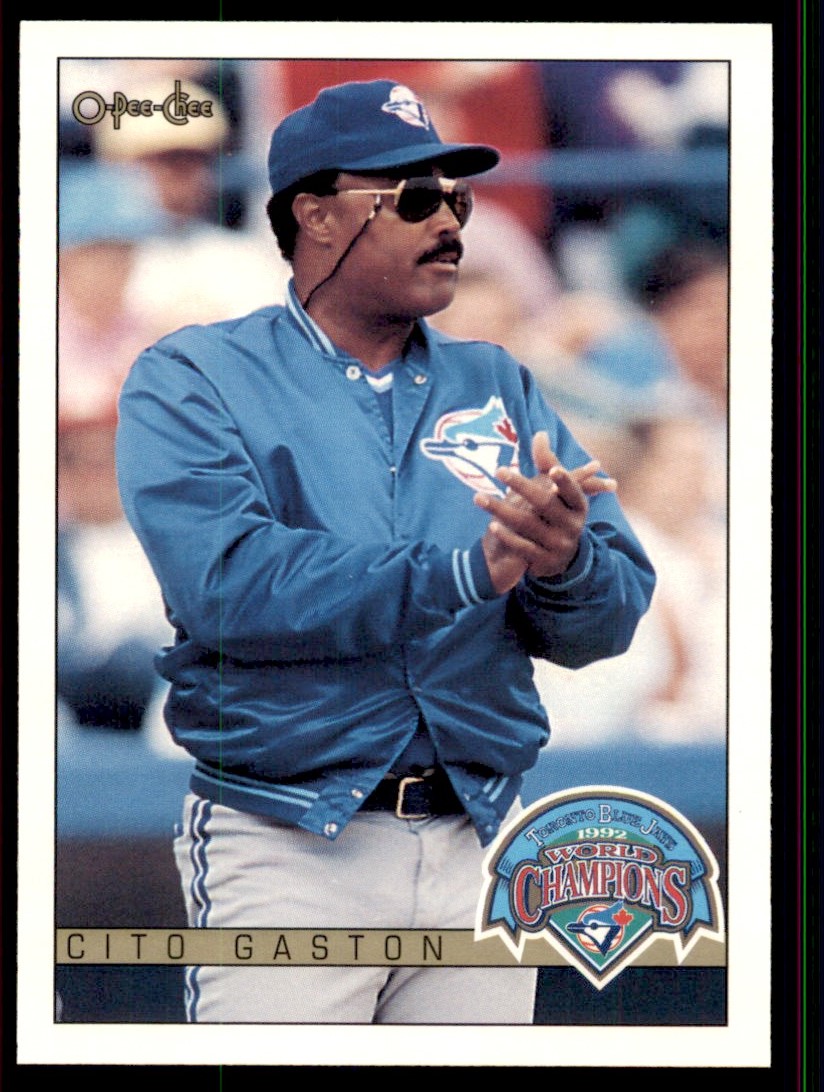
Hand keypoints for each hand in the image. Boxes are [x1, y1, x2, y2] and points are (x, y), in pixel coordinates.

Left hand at [476, 432, 615, 593]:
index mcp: (578, 507)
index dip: (565, 481)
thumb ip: (548, 464)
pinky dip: (508, 536)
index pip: (573, 492)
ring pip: (527, 524)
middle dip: (521, 486)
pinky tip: (491, 525)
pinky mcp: (543, 561)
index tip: (552, 471)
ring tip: (479, 497)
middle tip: (499, 470)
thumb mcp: (558, 493)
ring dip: (502, 510)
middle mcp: (572, 526)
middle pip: (545, 503)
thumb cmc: (556, 514)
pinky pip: (523, 548)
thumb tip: (539, 434)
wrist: (560, 559)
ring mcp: (558, 545)